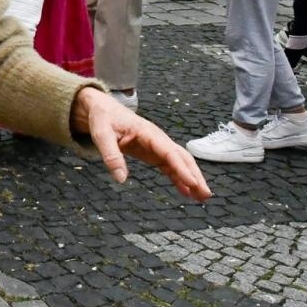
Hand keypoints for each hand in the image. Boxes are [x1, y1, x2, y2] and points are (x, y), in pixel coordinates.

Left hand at [70, 87, 211, 201]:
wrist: (101, 108)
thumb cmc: (102, 118)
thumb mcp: (101, 134)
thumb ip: (110, 155)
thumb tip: (121, 179)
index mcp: (148, 132)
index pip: (169, 151)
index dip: (182, 168)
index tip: (193, 183)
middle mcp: (157, 139)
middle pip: (182, 157)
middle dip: (195, 175)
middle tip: (206, 194)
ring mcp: (157, 146)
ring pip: (180, 162)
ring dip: (191, 178)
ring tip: (202, 197)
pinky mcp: (153, 153)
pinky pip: (170, 166)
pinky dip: (179, 179)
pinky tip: (186, 192)